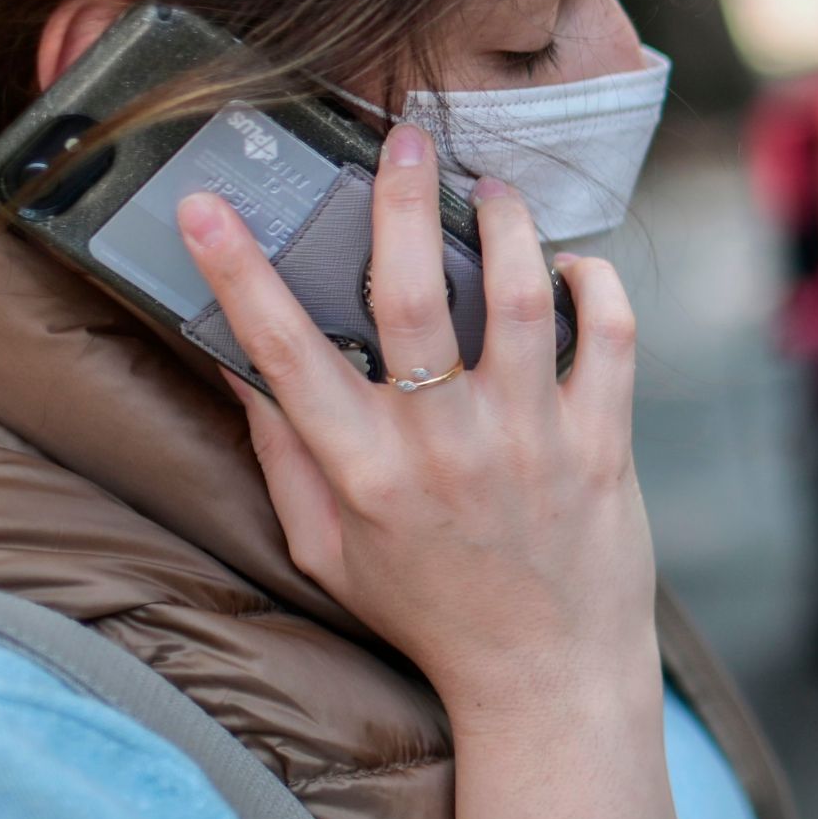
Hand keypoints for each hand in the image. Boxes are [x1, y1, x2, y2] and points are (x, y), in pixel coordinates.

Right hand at [179, 122, 677, 818]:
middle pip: (410, 294)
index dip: (238, 271)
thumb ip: (285, 457)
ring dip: (508, 224)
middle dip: (398, 202)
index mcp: (362, 470)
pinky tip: (573, 266)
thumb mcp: (329, 550)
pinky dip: (595, 283)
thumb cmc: (429, 612)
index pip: (282, 352)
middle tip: (401, 141)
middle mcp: (444, 445)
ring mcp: (529, 439)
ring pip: (520, 294)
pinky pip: (609, 333)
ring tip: (493, 190)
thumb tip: (239, 364)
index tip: (208, 203)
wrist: (545, 677)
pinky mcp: (602, 441)